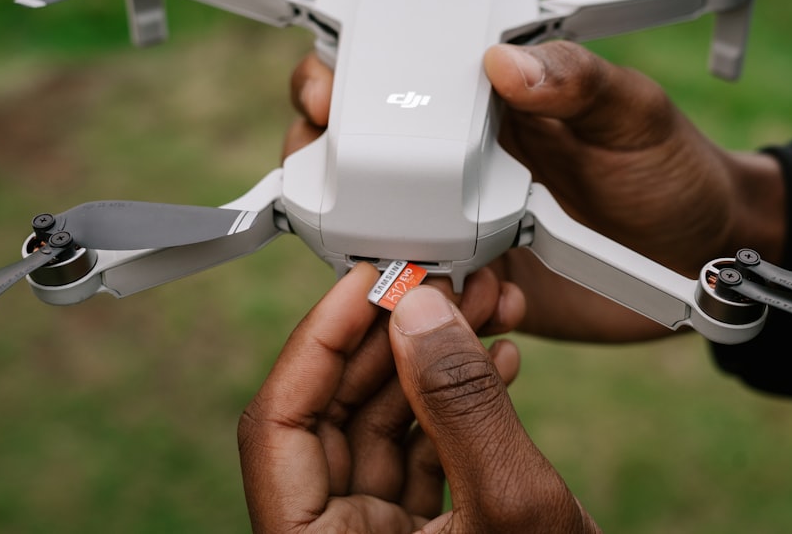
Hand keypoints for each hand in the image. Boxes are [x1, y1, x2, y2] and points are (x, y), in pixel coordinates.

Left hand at [238, 264, 598, 532]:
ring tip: (479, 305)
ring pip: (382, 423)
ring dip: (430, 358)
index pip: (279, 423)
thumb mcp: (512, 510)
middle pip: (332, 413)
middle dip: (390, 336)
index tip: (368, 281)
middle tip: (436, 280)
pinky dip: (455, 400)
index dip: (320, 339)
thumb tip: (417, 311)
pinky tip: (494, 358)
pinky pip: (423, 449)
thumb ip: (459, 405)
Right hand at [284, 41, 784, 341]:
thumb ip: (579, 82)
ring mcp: (461, 226)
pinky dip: (442, 304)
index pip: (391, 77)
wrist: (702, 259)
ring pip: (381, 233)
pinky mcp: (478, 285)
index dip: (341, 81)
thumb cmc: (669, 171)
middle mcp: (457, 163)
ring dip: (387, 253)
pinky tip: (498, 299)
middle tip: (351, 194)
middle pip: (360, 159)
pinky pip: (429, 296)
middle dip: (333, 174)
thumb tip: (503, 61)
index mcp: (484, 105)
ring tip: (449, 267)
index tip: (326, 95)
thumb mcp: (635, 114)